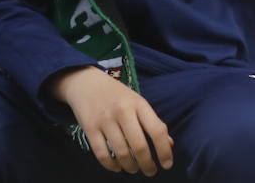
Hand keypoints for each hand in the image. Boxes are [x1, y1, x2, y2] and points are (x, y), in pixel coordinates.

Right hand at [49, 65, 173, 175]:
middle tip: (150, 171)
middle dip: (148, 165)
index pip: (157, 131)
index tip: (167, 164)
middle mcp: (122, 111)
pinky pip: (102, 154)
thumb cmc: (117, 95)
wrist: (86, 82)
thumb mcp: (137, 102)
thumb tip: (169, 145)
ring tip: (134, 168)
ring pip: (122, 153)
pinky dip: (112, 166)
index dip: (164, 151)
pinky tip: (117, 166)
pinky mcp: (89, 128)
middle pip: (139, 147)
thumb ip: (153, 122)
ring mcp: (104, 120)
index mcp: (138, 104)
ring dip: (131, 167)